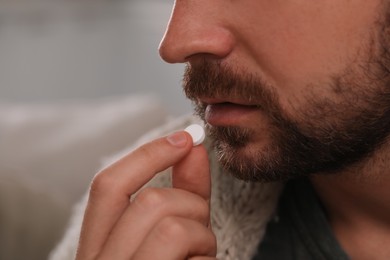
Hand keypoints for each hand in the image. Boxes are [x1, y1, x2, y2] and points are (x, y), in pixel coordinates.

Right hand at [76, 131, 215, 259]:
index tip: (184, 139)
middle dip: (191, 203)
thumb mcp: (171, 234)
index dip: (148, 154)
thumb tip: (193, 147)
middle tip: (200, 225)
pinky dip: (207, 257)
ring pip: (173, 228)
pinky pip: (194, 259)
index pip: (108, 185)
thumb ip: (182, 193)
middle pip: (149, 201)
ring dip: (202, 236)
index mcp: (96, 247)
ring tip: (199, 253)